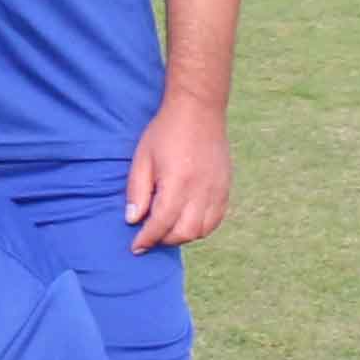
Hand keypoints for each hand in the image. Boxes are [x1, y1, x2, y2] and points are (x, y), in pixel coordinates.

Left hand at [128, 86, 230, 248]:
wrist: (199, 111)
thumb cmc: (165, 133)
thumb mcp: (142, 159)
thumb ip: (137, 191)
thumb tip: (133, 220)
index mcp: (179, 183)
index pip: (162, 223)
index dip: (147, 239)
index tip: (136, 248)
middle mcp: (202, 191)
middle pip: (185, 232)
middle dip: (164, 240)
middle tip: (149, 236)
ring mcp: (218, 190)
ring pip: (203, 230)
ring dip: (183, 235)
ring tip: (166, 229)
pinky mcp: (226, 188)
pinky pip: (216, 219)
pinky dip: (201, 227)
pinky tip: (186, 221)